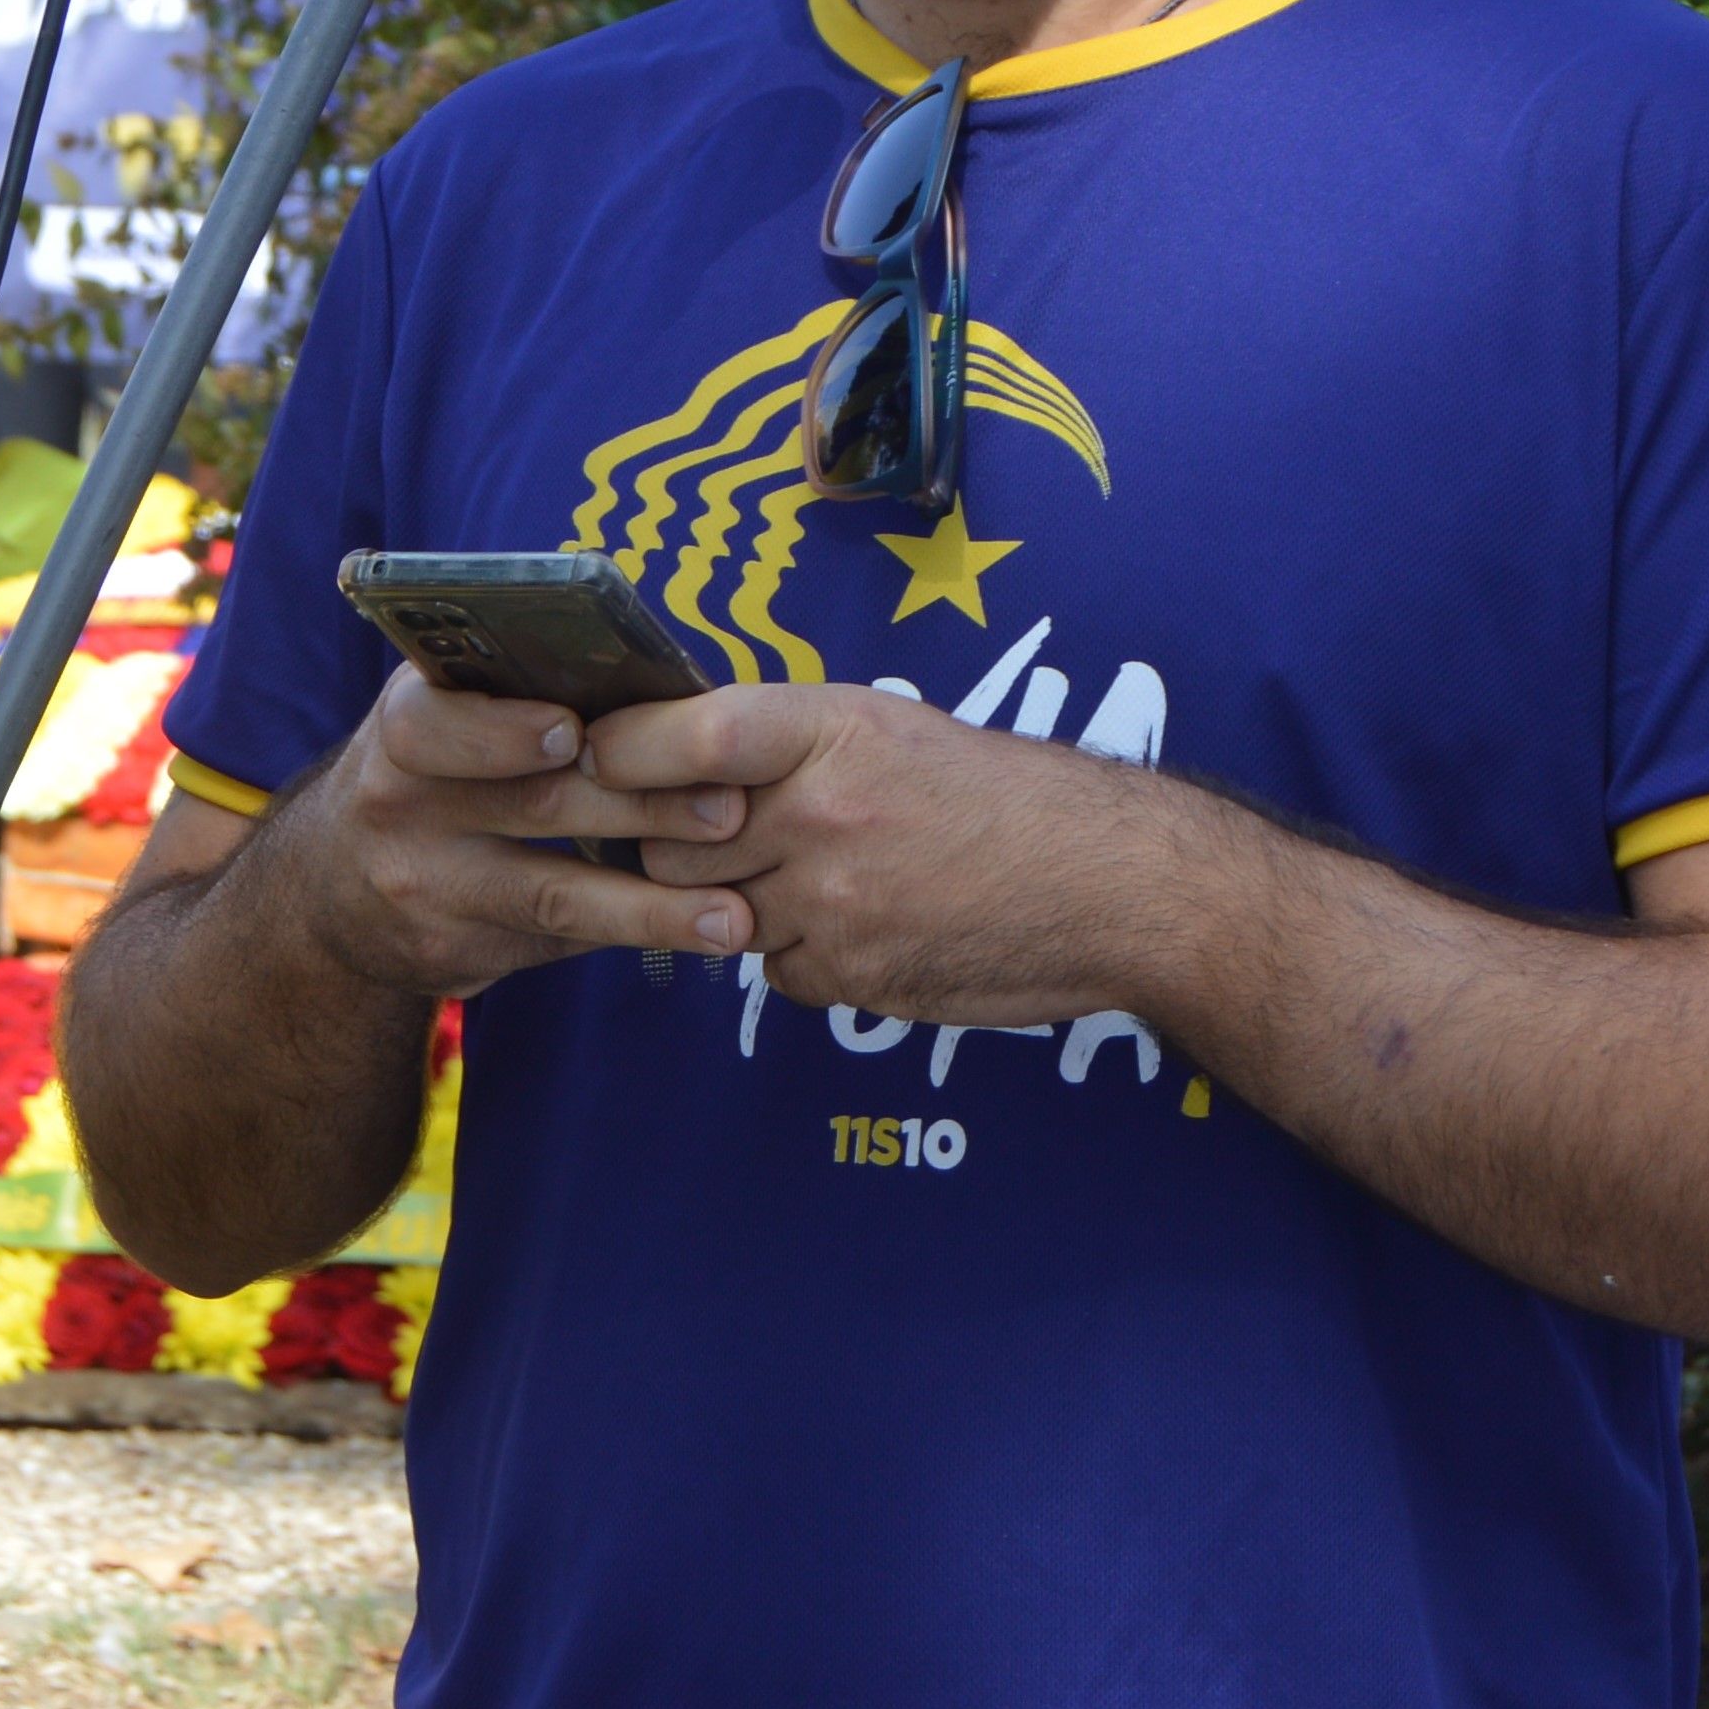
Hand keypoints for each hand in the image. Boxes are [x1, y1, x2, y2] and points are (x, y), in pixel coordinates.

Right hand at [249, 665, 730, 1000]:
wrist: (329, 889)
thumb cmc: (430, 771)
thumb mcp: (441, 716)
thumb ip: (516, 696)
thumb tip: (662, 688)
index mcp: (406, 727)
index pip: (439, 725)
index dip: (506, 731)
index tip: (576, 732)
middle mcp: (401, 808)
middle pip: (532, 807)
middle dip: (642, 808)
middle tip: (729, 811)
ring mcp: (425, 890)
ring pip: (553, 896)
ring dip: (652, 906)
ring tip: (731, 917)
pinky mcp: (453, 955)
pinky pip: (555, 943)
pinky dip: (629, 934)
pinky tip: (694, 936)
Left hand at [593, 683, 1200, 1026]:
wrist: (1113, 885)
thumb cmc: (1004, 795)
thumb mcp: (893, 729)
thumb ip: (785, 742)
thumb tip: (672, 753)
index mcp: (830, 729)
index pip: (683, 736)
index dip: (621, 752)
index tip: (594, 758)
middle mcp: (820, 814)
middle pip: (668, 843)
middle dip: (669, 845)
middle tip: (701, 835)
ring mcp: (832, 905)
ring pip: (710, 912)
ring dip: (731, 902)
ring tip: (805, 875)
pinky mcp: (849, 979)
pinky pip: (772, 971)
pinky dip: (794, 954)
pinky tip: (856, 925)